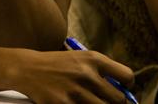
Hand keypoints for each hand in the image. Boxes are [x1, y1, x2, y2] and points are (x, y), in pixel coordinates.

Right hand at [12, 49, 134, 103]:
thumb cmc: (58, 65)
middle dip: (117, 103)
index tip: (124, 89)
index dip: (129, 86)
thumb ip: (102, 71)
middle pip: (119, 99)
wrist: (29, 69)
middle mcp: (86, 74)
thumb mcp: (81, 59)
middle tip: (109, 102)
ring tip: (92, 103)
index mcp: (93, 59)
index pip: (127, 76)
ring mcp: (75, 92)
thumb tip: (125, 90)